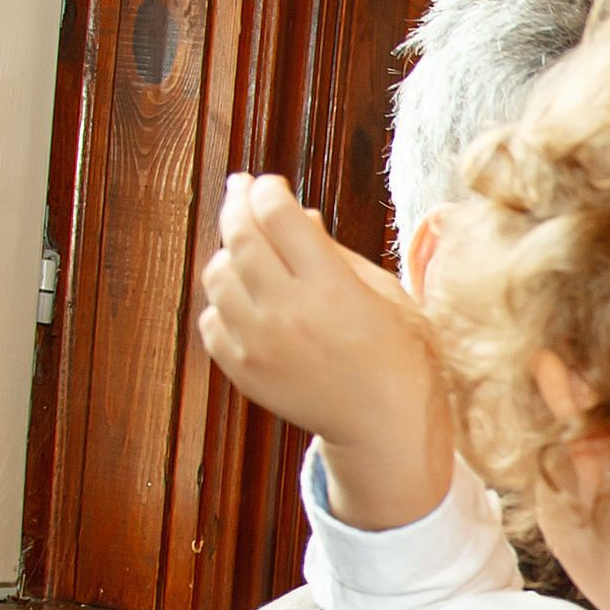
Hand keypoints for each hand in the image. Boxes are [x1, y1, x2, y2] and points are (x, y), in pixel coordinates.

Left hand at [196, 173, 450, 530]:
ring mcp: (259, 344)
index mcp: (331, 289)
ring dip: (228, 253)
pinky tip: (246, 297)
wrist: (385, 426)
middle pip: (240, 237)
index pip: (278, 215)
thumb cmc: (398, 355)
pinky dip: (223, 302)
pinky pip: (211, 319)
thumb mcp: (384, 293)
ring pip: (217, 275)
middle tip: (241, 191)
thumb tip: (296, 214)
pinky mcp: (243, 371)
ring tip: (246, 248)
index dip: (268, 190)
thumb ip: (335, 251)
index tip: (270, 184)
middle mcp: (288, 314)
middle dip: (238, 204)